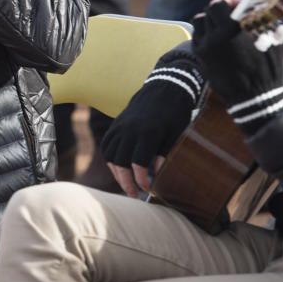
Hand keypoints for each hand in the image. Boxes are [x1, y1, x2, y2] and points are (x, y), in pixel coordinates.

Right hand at [100, 75, 195, 197]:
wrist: (165, 87)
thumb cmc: (175, 113)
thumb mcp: (175, 135)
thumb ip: (163, 155)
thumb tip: (155, 174)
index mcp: (147, 133)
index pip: (138, 164)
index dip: (141, 180)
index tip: (147, 190)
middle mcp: (129, 130)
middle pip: (120, 162)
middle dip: (125, 181)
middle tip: (133, 194)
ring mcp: (121, 126)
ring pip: (110, 154)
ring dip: (116, 171)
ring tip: (125, 182)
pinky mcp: (117, 123)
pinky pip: (107, 144)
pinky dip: (110, 158)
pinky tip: (118, 167)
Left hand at [192, 0, 282, 126]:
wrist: (253, 99)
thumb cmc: (267, 69)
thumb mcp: (272, 41)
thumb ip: (262, 21)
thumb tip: (259, 7)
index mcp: (231, 31)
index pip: (219, 4)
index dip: (229, 1)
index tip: (239, 5)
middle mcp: (213, 37)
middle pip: (208, 11)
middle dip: (220, 9)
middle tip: (232, 14)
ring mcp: (204, 48)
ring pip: (199, 22)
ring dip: (210, 20)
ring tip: (223, 25)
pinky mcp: (201, 58)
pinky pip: (197, 37)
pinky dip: (205, 33)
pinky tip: (217, 38)